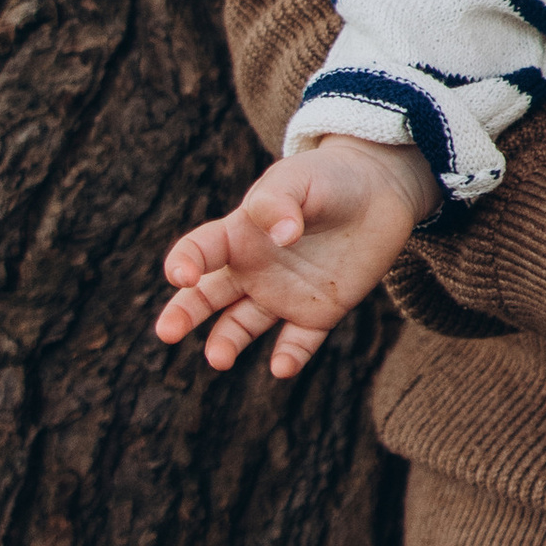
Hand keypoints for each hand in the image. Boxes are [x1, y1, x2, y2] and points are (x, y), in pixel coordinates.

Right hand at [155, 138, 436, 378]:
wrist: (379, 191)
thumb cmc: (328, 178)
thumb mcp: (301, 178)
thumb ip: (281, 200)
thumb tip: (281, 235)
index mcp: (241, 233)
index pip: (199, 249)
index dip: (184, 261)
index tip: (181, 275)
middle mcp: (253, 269)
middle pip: (207, 296)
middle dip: (183, 313)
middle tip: (166, 332)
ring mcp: (283, 293)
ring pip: (241, 325)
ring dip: (227, 342)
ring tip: (219, 359)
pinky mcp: (317, 312)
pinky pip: (298, 341)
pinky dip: (289, 356)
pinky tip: (282, 367)